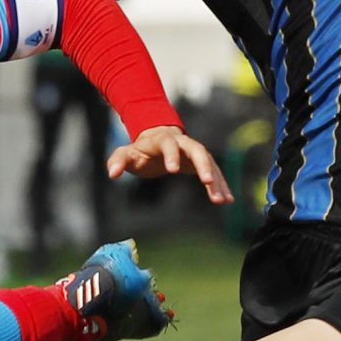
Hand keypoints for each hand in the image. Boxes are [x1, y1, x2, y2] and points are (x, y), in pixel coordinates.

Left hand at [106, 124, 233, 203]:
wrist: (157, 140)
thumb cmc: (140, 150)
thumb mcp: (126, 154)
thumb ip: (118, 160)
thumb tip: (112, 173)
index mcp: (162, 140)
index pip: (168, 145)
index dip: (171, 155)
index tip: (173, 170)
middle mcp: (182, 143)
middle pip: (197, 149)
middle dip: (203, 164)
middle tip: (208, 181)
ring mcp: (194, 151)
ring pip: (209, 162)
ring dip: (216, 180)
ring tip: (221, 200)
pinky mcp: (201, 162)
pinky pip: (214, 172)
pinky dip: (221, 185)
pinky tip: (227, 200)